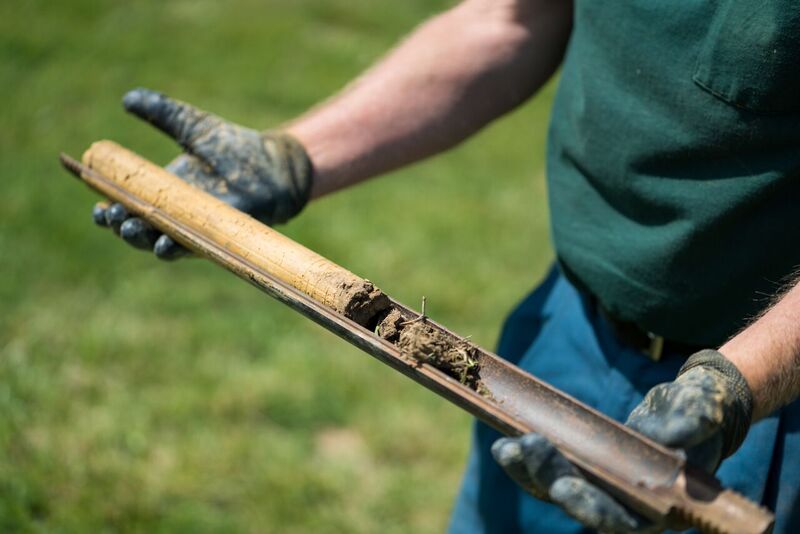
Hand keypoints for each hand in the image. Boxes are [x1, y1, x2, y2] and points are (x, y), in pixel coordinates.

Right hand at [92, 88, 313, 259]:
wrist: (273, 162)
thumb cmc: (233, 146)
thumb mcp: (193, 125)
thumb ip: (163, 113)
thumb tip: (128, 98)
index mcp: (164, 192)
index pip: (128, 207)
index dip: (109, 211)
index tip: (98, 205)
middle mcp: (177, 215)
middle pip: (139, 230)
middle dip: (121, 226)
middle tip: (111, 215)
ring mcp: (197, 229)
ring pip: (161, 243)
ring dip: (143, 240)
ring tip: (129, 230)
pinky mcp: (219, 237)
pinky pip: (194, 249)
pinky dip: (176, 249)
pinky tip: (163, 246)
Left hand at [492, 350, 753, 532]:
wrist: (695, 408)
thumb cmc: (703, 413)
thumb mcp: (703, 412)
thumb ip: (691, 423)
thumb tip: (667, 436)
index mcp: (663, 504)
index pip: (625, 520)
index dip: (592, 508)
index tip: (563, 489)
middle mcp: (629, 502)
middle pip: (583, 502)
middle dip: (550, 478)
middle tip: (527, 447)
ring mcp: (605, 487)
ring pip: (560, 488)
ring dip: (530, 471)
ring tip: (505, 449)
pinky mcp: (588, 469)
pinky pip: (554, 469)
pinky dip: (530, 459)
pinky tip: (506, 445)